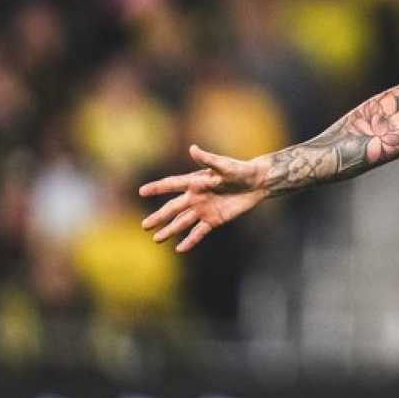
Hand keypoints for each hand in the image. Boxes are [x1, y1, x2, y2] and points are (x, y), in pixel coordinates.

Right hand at [139, 144, 267, 252]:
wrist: (257, 183)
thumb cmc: (240, 170)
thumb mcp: (224, 165)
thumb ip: (207, 159)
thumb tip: (192, 148)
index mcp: (195, 182)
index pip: (172, 185)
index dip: (157, 188)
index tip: (141, 191)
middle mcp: (195, 197)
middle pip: (173, 208)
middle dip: (159, 217)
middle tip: (144, 225)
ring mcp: (203, 210)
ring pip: (182, 222)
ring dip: (169, 230)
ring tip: (156, 239)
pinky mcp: (214, 220)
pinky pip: (199, 232)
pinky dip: (190, 241)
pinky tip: (179, 249)